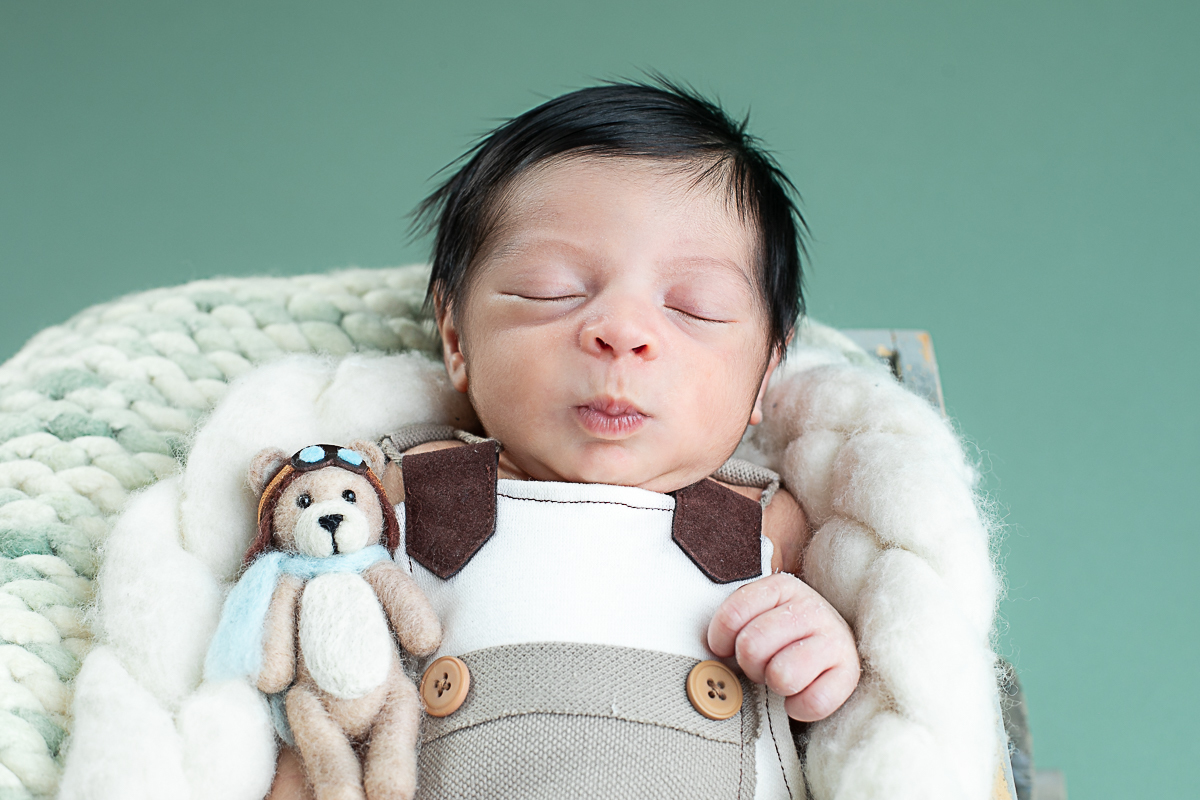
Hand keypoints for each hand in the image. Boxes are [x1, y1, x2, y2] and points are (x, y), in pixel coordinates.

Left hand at [707, 572, 860, 721]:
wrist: (831, 644)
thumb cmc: (783, 634)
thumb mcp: (757, 614)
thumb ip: (734, 624)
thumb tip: (711, 657)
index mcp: (780, 588)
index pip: (732, 616)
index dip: (720, 640)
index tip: (726, 648)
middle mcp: (809, 607)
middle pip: (752, 646)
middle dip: (750, 664)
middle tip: (761, 665)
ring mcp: (834, 637)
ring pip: (782, 675)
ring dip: (775, 684)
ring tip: (781, 677)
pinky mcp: (850, 670)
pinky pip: (813, 701)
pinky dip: (799, 707)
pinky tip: (798, 696)